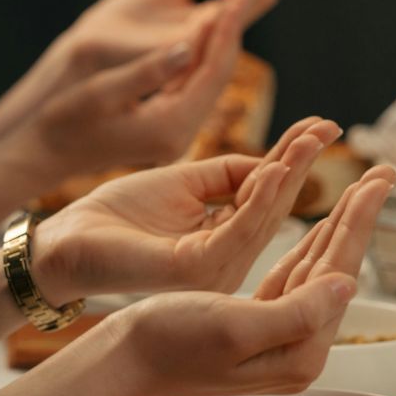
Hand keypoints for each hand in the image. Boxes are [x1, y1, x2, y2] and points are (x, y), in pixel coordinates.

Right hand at [11, 0, 239, 178]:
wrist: (45, 155)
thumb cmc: (62, 123)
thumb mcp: (100, 93)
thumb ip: (145, 72)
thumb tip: (186, 46)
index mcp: (171, 126)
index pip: (212, 72)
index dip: (224, 31)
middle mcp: (184, 132)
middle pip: (221, 72)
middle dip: (234, 27)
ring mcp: (180, 130)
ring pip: (214, 75)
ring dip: (224, 36)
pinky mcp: (172, 123)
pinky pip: (199, 80)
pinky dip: (206, 50)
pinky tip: (211, 21)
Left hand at [32, 117, 342, 302]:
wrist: (66, 241)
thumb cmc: (117, 214)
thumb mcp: (183, 182)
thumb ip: (229, 173)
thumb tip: (272, 161)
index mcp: (226, 240)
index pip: (270, 194)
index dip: (295, 158)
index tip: (322, 125)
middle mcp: (229, 259)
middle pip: (277, 205)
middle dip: (304, 163)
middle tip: (330, 126)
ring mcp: (215, 269)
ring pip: (264, 215)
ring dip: (288, 173)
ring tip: (309, 138)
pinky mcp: (195, 268)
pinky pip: (237, 228)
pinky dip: (258, 196)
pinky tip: (272, 169)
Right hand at [106, 165, 395, 395]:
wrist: (121, 364)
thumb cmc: (168, 344)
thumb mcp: (235, 326)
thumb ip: (296, 311)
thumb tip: (349, 285)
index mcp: (299, 352)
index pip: (339, 272)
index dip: (359, 221)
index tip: (378, 180)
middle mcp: (297, 350)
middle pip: (337, 268)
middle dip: (360, 217)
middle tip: (387, 173)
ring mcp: (279, 339)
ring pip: (319, 268)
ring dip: (340, 225)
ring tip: (365, 189)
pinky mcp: (257, 325)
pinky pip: (294, 277)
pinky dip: (310, 245)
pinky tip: (324, 226)